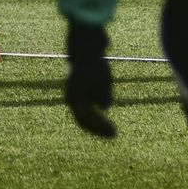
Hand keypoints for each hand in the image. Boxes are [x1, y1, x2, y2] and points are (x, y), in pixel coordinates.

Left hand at [64, 21, 115, 137]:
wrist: (87, 52)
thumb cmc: (94, 64)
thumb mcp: (102, 80)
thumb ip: (103, 94)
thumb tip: (105, 107)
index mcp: (77, 96)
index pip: (86, 116)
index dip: (98, 125)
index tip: (111, 130)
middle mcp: (73, 99)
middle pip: (85, 121)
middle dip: (99, 129)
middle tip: (114, 135)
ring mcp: (74, 99)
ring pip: (86, 121)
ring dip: (100, 128)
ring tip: (114, 133)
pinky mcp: (78, 98)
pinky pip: (88, 115)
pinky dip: (99, 122)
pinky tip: (110, 125)